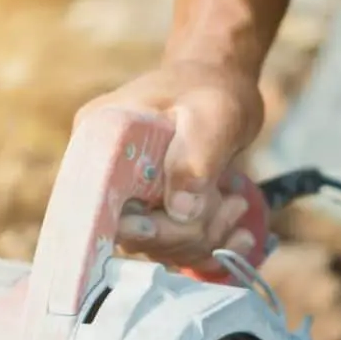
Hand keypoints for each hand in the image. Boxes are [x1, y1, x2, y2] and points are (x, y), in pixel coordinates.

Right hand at [74, 61, 265, 273]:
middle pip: (136, 237)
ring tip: (236, 203)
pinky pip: (180, 252)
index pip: (100, 205)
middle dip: (189, 231)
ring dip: (207, 236)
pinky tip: (241, 237)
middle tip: (230, 202)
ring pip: (164, 249)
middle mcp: (107, 177)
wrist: (219, 87)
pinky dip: (214, 250)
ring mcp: (132, 201)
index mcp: (99, 143)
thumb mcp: (211, 115)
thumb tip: (180, 213)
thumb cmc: (212, 90)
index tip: (173, 220)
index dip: (137, 226)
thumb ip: (194, 160)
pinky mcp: (157, 217)